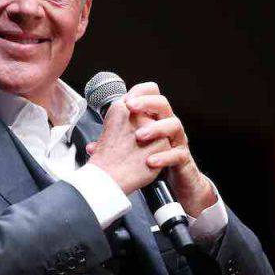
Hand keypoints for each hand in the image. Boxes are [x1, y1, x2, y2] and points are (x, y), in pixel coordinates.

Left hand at [90, 82, 216, 216]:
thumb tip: (91, 146)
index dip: (140, 93)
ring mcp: (177, 141)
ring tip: (140, 135)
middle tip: (130, 106)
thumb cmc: (154, 159)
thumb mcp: (133, 148)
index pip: (152, 96)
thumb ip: (115, 143)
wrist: (177, 181)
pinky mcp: (182, 159)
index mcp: (155, 120)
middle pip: (163, 104)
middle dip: (146, 102)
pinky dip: (164, 157)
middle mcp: (168, 126)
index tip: (125, 98)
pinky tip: (150, 161)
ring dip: (156, 128)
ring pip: (174, 125)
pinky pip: (177, 154)